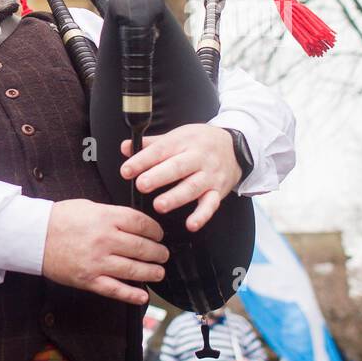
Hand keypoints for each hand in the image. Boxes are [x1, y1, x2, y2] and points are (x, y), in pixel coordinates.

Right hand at [41, 199, 167, 304]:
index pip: (142, 224)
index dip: (156, 231)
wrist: (33, 236)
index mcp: (106, 218)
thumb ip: (113, 215)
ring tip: (158, 272)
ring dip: (152, 272)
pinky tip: (142, 295)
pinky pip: (116, 290)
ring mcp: (97, 262)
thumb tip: (135, 225)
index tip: (158, 235)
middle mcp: (105, 240)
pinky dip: (132, 295)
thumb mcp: (89, 206)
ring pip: (135, 270)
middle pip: (143, 248)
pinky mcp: (89, 279)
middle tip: (162, 254)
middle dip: (159, 253)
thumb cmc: (58, 220)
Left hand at [119, 124, 241, 231]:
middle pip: (178, 167)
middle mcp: (198, 158)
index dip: (142, 160)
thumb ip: (151, 144)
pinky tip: (191, 224)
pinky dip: (202, 216)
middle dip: (159, 177)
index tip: (127, 170)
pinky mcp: (218, 191)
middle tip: (142, 185)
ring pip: (193, 187)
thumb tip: (126, 147)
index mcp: (183, 142)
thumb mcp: (177, 136)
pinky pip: (211, 204)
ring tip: (159, 205)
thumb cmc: (200, 142)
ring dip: (176, 197)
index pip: (160, 150)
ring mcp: (209, 175)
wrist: (235, 147)